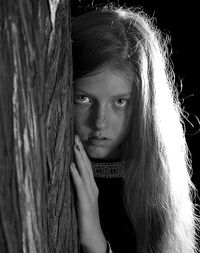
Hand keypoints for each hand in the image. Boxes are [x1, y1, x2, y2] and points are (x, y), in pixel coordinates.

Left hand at [70, 135, 106, 252]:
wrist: (94, 236)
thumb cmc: (87, 218)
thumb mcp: (83, 199)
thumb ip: (79, 187)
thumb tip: (72, 175)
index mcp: (91, 186)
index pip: (86, 166)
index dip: (82, 153)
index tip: (76, 141)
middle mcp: (92, 187)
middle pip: (86, 165)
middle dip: (81, 150)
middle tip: (75, 137)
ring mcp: (90, 194)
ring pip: (84, 172)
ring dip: (79, 158)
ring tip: (74, 146)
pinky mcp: (85, 202)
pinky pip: (79, 186)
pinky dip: (76, 174)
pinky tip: (71, 166)